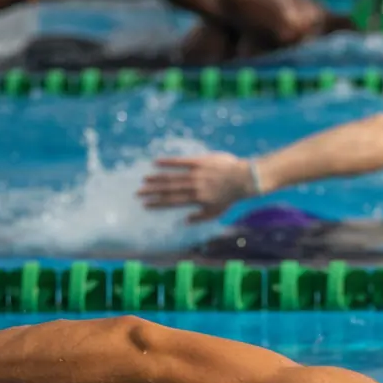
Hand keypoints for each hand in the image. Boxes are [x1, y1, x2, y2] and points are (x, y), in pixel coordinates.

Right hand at [137, 153, 256, 222]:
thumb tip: (184, 221)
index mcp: (196, 200)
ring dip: (156, 178)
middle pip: (168, 189)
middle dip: (152, 192)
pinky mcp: (200, 161)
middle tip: (137, 193)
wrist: (244, 179)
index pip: (173, 202)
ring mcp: (196, 174)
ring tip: (143, 180)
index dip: (158, 203)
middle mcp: (194, 187)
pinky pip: (181, 161)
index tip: (145, 205)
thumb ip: (200, 217)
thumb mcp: (217, 212)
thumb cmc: (230, 197)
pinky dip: (168, 162)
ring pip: (172, 176)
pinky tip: (156, 162)